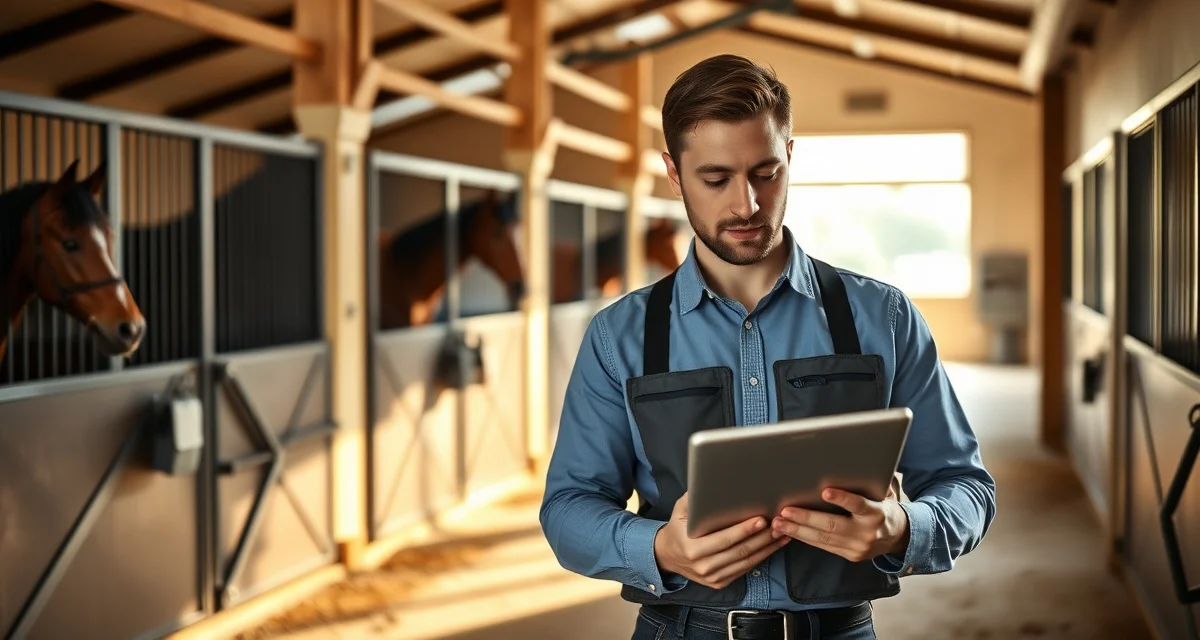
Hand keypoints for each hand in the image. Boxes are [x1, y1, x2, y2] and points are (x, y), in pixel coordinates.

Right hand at [654, 492, 790, 588]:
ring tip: (782, 533)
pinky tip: (773, 546)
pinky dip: (761, 557)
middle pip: (740, 552)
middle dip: (762, 538)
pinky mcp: (720, 583)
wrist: (667, 555)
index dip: (744, 530)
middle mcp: (703, 566)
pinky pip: (745, 570)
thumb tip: (712, 482)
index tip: (761, 520)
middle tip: (779, 524)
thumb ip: (695, 499)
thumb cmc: (678, 528)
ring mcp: (713, 577)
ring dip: (767, 548)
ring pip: (747, 562)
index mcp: (693, 549)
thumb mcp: (680, 510)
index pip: (724, 539)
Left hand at [770, 482, 908, 563]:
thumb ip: (870, 483)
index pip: (859, 505)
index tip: (825, 491)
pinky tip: (788, 531)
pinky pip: (823, 546)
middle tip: (785, 511)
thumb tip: (854, 462)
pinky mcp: (849, 556)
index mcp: (877, 514)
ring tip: (778, 523)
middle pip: (833, 526)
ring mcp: (858, 548)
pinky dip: (804, 538)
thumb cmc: (884, 507)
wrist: (899, 537)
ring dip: (798, 531)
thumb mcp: (884, 493)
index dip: (842, 498)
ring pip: (823, 539)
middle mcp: (867, 533)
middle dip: (806, 519)